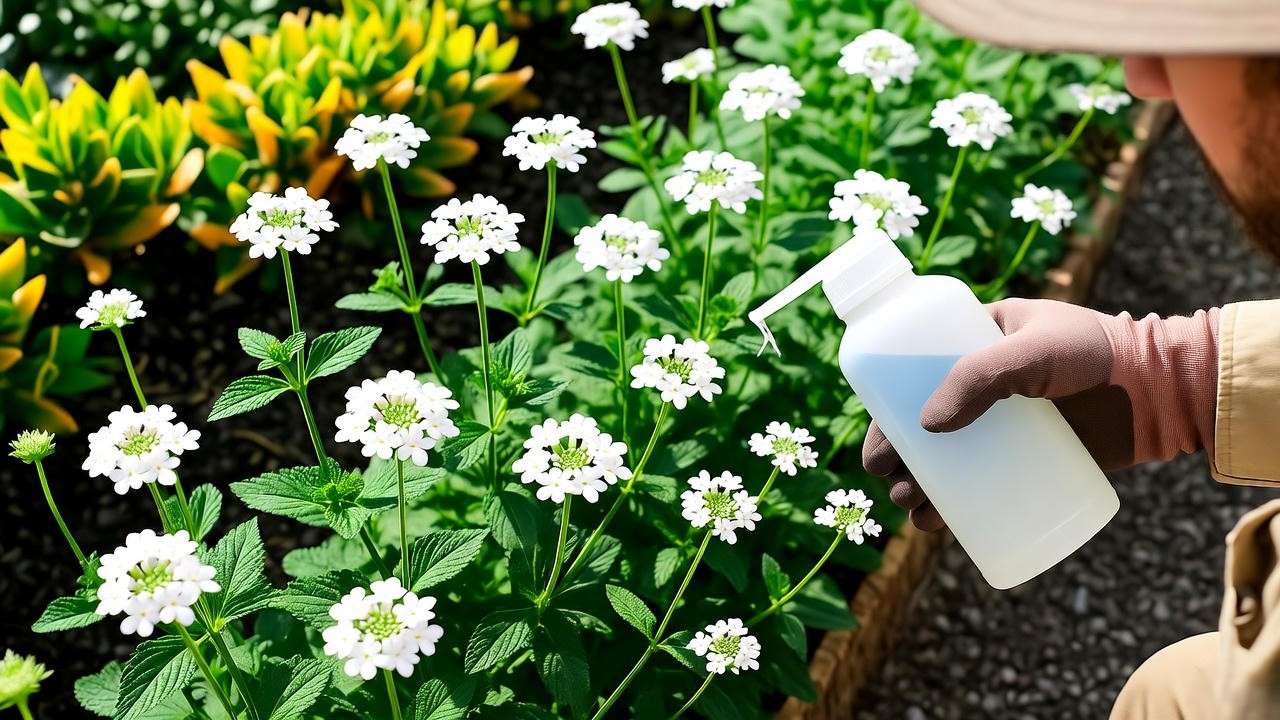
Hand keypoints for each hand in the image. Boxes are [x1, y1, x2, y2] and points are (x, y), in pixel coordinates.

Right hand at [862, 298, 1138, 530]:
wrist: (1161, 389)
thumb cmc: (1097, 353)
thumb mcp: (1031, 349)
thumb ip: (979, 378)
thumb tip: (926, 429)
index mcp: (970, 344)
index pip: (908, 377)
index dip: (882, 413)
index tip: (878, 444)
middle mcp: (978, 387)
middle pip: (918, 427)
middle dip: (895, 460)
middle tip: (892, 481)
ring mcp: (1001, 427)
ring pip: (943, 463)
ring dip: (917, 490)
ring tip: (915, 509)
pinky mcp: (1026, 462)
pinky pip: (979, 488)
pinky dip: (953, 510)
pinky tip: (938, 525)